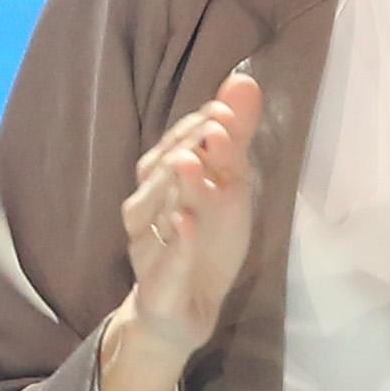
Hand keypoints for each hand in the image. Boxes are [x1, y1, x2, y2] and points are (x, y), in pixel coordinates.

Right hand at [96, 70, 263, 390]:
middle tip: (214, 129)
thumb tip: (244, 78)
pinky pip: (163, 264)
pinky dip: (176, 245)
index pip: (171, 145)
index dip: (195, 127)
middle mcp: (145, 211)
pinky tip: (187, 223)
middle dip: (184, 148)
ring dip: (174, 188)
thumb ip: (234, 138)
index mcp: (161, 183)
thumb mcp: (229, 188)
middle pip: (157, 173)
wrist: (186, 312)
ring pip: (152, 214)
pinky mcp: (155, 287)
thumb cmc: (205, 243)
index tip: (224, 111)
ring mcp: (147, 249)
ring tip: (194, 165)